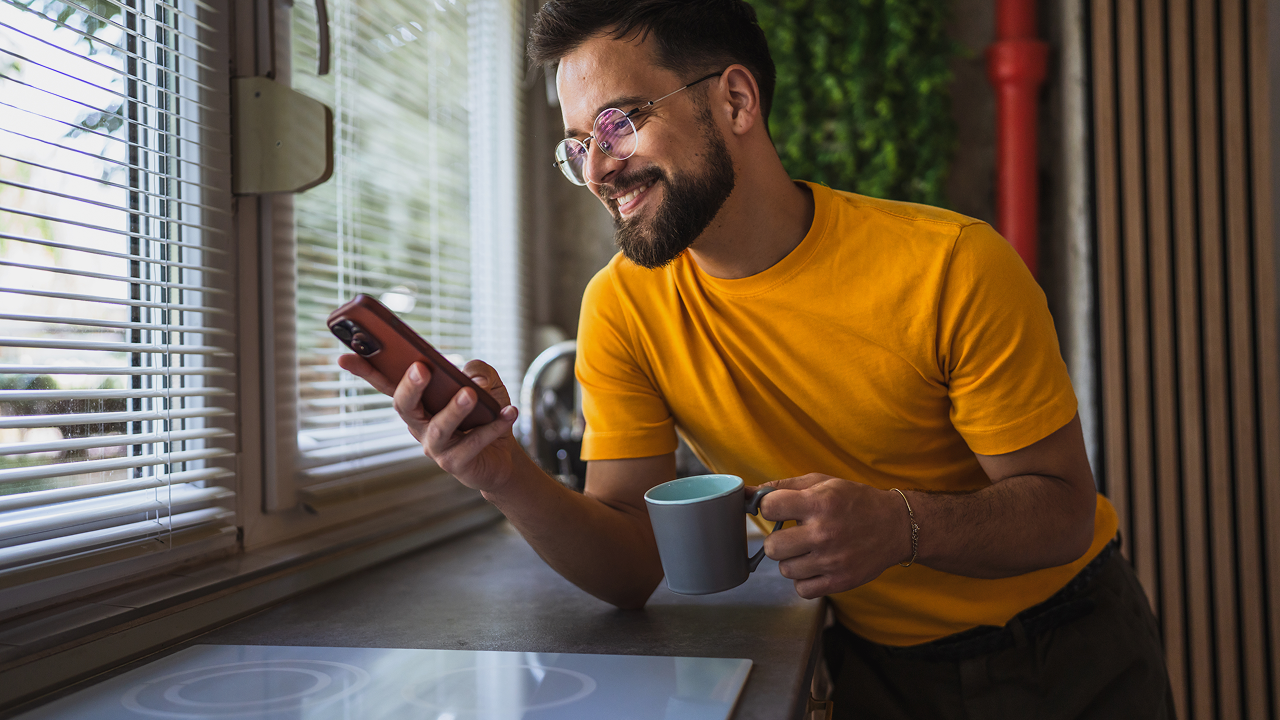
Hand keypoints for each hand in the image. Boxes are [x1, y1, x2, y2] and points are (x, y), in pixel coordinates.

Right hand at [337, 354, 519, 492]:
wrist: (503, 455)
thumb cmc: (486, 413)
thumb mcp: (486, 383)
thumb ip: (478, 371)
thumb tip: (473, 380)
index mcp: (418, 403)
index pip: (386, 383)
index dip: (364, 370)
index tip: (344, 355)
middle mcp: (419, 425)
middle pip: (404, 406)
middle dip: (410, 387)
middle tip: (422, 368)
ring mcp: (435, 447)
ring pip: (438, 428)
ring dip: (454, 410)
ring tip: (470, 394)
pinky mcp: (455, 464)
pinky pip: (473, 443)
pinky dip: (493, 426)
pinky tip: (508, 412)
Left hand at [759, 473, 911, 598]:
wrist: (895, 526)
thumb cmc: (853, 501)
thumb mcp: (821, 483)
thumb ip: (782, 487)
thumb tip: (746, 493)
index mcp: (819, 503)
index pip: (768, 508)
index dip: (770, 508)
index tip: (779, 510)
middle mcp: (824, 533)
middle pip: (772, 547)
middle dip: (779, 539)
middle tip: (793, 534)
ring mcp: (832, 561)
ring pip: (785, 570)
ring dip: (792, 560)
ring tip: (808, 549)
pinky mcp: (840, 582)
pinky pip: (802, 589)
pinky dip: (804, 579)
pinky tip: (815, 565)